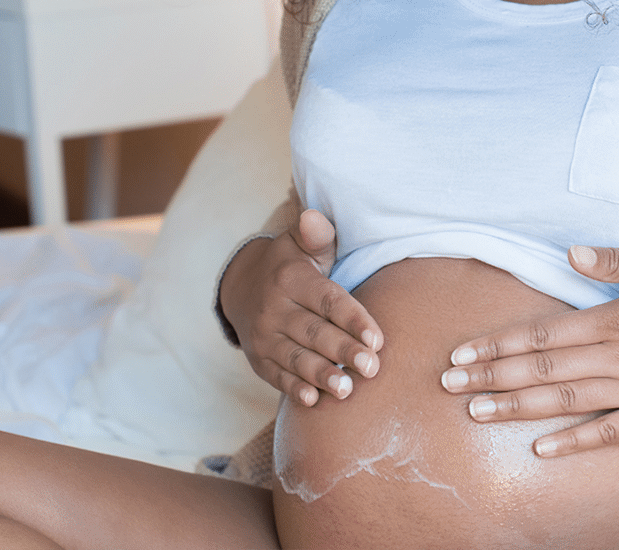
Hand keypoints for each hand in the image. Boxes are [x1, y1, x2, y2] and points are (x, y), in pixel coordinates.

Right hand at [220, 209, 383, 407]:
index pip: (327, 300)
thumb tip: (315, 217)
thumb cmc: (289, 265)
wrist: (241, 287)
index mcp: (291, 280)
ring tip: (347, 390)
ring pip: (296, 358)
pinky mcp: (258, 359)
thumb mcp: (300, 244)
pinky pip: (276, 376)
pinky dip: (293, 389)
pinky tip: (312, 400)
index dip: (353, 319)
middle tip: (372, 368)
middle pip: (314, 333)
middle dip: (343, 352)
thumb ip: (316, 235)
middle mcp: (274, 309)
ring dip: (321, 375)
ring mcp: (263, 336)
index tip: (377, 339)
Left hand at [440, 243, 618, 457]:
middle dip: (490, 377)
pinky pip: (610, 433)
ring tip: (475, 413)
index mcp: (618, 318)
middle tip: (446, 386)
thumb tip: (571, 252)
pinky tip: (541, 449)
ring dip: (518, 409)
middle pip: (543, 371)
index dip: (497, 345)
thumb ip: (618, 261)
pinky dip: (575, 441)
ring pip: (567, 403)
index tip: (460, 354)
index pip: (542, 335)